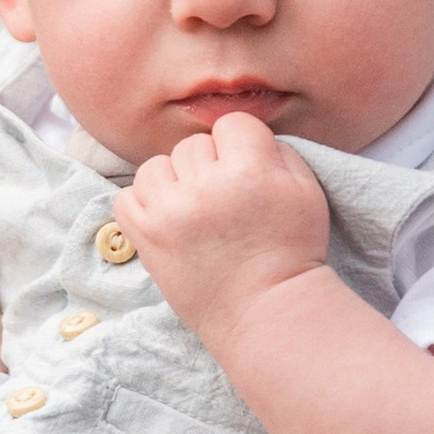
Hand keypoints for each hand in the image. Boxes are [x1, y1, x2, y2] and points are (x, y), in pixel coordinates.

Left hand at [120, 111, 330, 350]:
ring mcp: (169, 212)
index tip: (247, 172)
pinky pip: (126, 196)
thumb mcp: (307, 191)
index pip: (232, 123)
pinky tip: (168, 219)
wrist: (265, 310)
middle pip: (193, 145)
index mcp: (249, 171)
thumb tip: (243, 136)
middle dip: (209, 166)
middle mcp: (204, 187)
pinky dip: (144, 204)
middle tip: (225, 200)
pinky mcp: (145, 237)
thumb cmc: (291, 251)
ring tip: (193, 209)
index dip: (241, 145)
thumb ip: (278, 151)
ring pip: (156, 165)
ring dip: (173, 182)